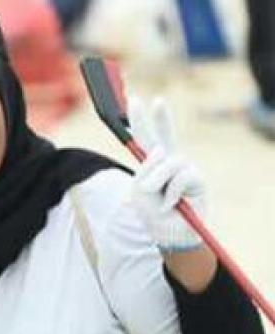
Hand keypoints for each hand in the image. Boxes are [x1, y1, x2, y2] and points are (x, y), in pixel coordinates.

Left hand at [130, 97, 205, 252]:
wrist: (171, 234)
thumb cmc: (153, 213)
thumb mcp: (139, 192)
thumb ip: (146, 170)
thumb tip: (161, 150)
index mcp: (151, 164)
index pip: (145, 139)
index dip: (141, 120)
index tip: (136, 100)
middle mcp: (169, 162)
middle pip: (163, 136)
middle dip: (159, 117)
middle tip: (156, 100)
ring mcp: (185, 168)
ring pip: (166, 162)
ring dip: (156, 182)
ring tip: (160, 201)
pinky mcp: (197, 179)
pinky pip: (179, 177)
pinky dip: (171, 193)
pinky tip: (174, 204)